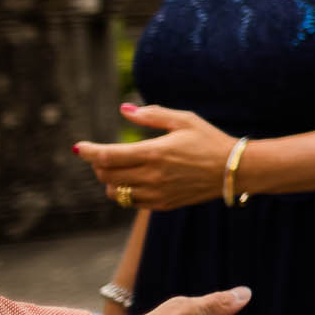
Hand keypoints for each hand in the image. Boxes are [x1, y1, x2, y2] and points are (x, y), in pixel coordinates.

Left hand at [76, 103, 231, 209]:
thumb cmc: (209, 140)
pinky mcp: (163, 204)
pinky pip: (131, 202)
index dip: (88, 152)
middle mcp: (152, 176)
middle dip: (99, 164)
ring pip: (115, 192)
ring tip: (120, 169)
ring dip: (110, 180)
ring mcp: (157, 193)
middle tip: (104, 155)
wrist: (234, 170)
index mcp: (154, 153)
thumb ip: (151, 115)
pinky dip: (125, 192)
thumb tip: (124, 109)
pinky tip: (135, 181)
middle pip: (106, 175)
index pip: (106, 156)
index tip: (80, 147)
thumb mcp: (184, 120)